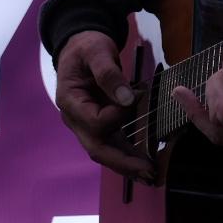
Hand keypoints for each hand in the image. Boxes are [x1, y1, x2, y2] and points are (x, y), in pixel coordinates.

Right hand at [54, 30, 152, 176]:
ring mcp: (87, 124)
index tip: (136, 97)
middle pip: (96, 148)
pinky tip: (146, 164)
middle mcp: (76, 119)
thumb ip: (108, 72)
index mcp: (70, 101)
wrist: (81, 47)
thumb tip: (127, 98)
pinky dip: (128, 157)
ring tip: (152, 175)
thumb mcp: (96, 51)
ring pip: (104, 153)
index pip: (95, 121)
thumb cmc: (87, 47)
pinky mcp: (100, 125)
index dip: (118, 116)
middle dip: (123, 163)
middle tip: (149, 172)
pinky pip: (113, 145)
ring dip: (127, 166)